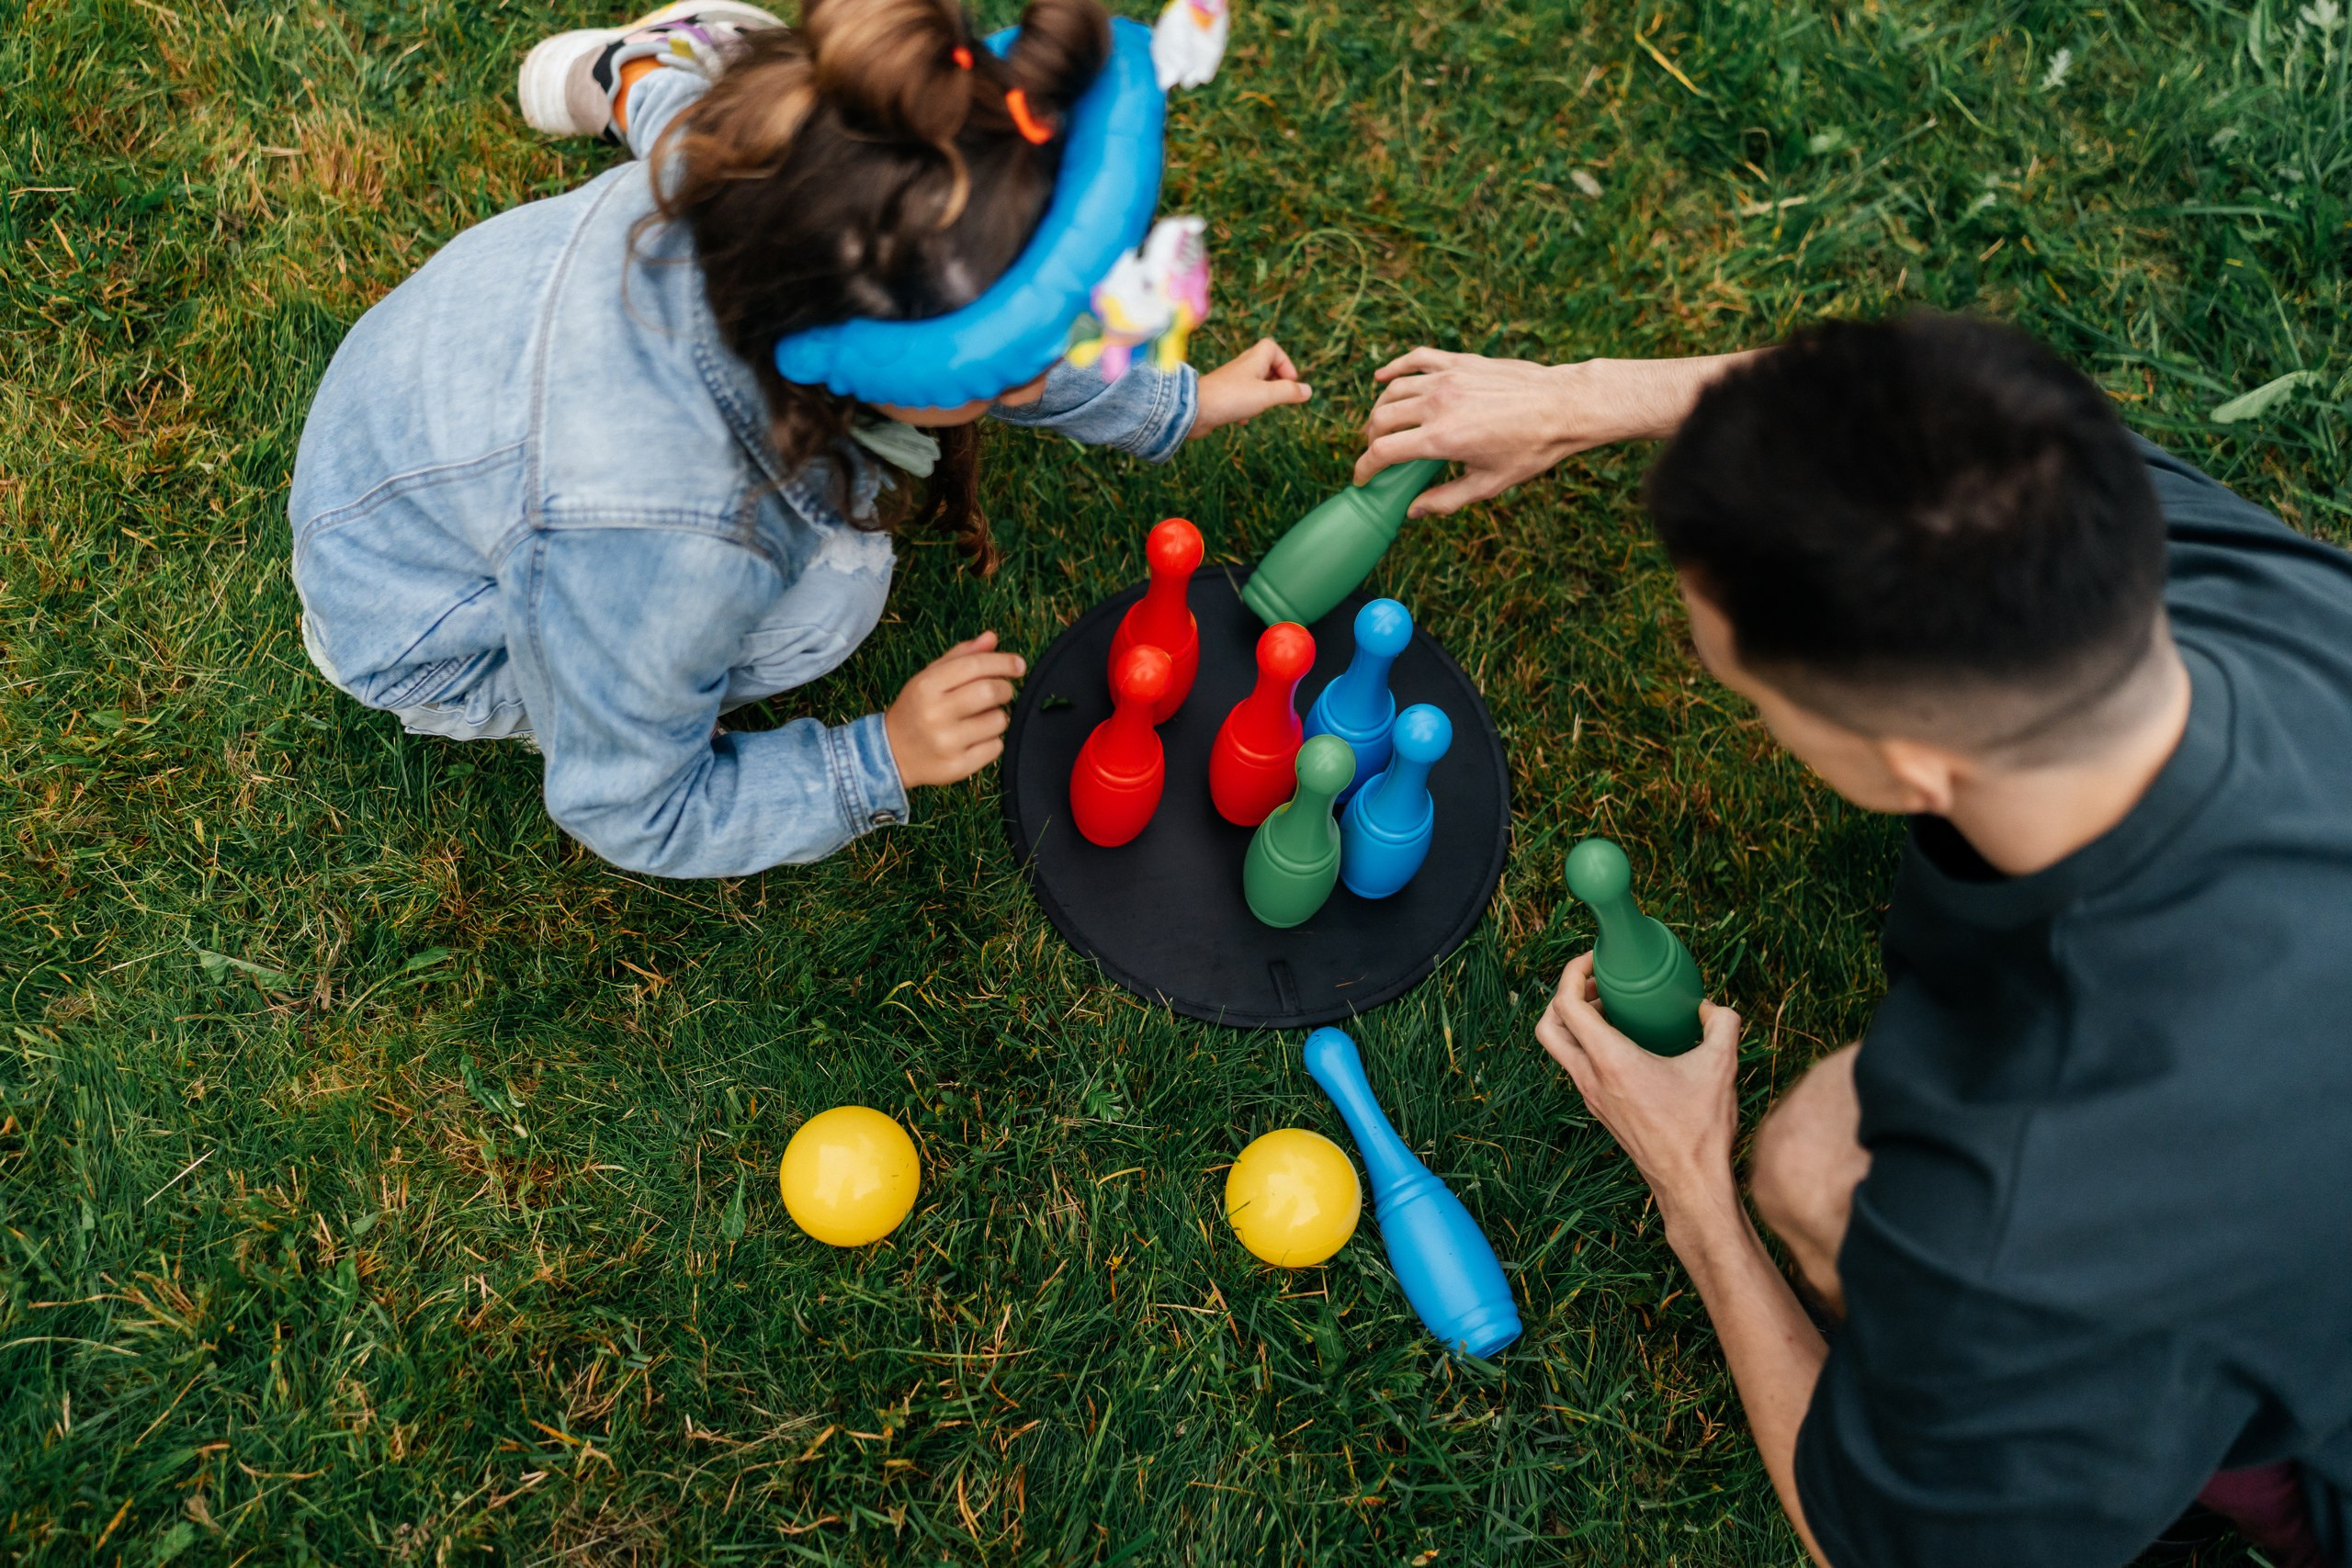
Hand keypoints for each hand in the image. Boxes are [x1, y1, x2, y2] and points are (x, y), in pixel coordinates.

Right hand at [884, 631, 1024, 788]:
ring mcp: (947, 742)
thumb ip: (962, 656)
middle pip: (991, 692)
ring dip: (999, 716)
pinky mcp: (958, 767)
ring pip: (999, 721)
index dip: (1004, 662)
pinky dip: (993, 740)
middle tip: (1000, 692)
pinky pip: (996, 747)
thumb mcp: (930, 677)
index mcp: (927, 686)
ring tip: (981, 718)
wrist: (892, 754)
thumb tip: (992, 638)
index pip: (975, 666)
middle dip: (1005, 689)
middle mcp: (935, 714)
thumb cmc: (918, 709)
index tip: (1018, 665)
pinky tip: (975, 739)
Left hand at [1189, 338, 1312, 437]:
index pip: (1271, 348)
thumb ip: (1288, 392)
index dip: (1284, 363)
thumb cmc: (1230, 398)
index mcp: (1253, 361)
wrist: (1192, 411)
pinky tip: (1243, 421)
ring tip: (1263, 408)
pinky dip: (1246, 409)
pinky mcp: (1222, 398)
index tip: (1289, 382)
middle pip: (1264, 366)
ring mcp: (1231, 383)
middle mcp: (1241, 368)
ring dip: (1262, 396)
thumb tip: (1308, 391)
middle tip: (1279, 396)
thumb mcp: (1266, 395)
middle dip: (1276, 381)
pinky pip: (1239, 399)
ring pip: (1252, 384)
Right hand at [1354, 348, 1761, 515]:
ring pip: (1393, 390)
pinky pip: (1416, 359)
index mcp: (1442, 439)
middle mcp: (1438, 405)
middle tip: (1376, 454)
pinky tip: (1383, 378)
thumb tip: (1413, 511)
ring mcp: (1447, 378)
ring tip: (1383, 425)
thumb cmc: (1532, 448)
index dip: (1364, 468)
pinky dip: (1394, 368)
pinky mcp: (1460, 362)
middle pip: (1380, 420)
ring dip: (1380, 410)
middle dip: (1370, 440)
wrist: (1565, 405)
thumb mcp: (1489, 484)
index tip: (1363, 478)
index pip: (1381, 452)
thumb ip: (1445, 499)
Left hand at [1535, 952, 1744, 1228]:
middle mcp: (1589, 1078)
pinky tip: (1628, 1040)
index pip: (1566, 1004)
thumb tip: (1710, 1007)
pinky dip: (1590, 1045)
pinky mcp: (1600, 1110)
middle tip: (1597, 982)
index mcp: (1609, 1061)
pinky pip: (1579, 1067)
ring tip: (1614, 1006)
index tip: (1596, 958)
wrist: (1690, 1185)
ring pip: (1561, 1049)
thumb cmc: (1701, 1131)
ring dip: (1577, 1021)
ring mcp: (1591, 1097)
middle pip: (1548, 1026)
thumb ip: (1722, 1024)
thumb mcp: (1722, 1066)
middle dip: (1563, 995)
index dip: (1572, 972)